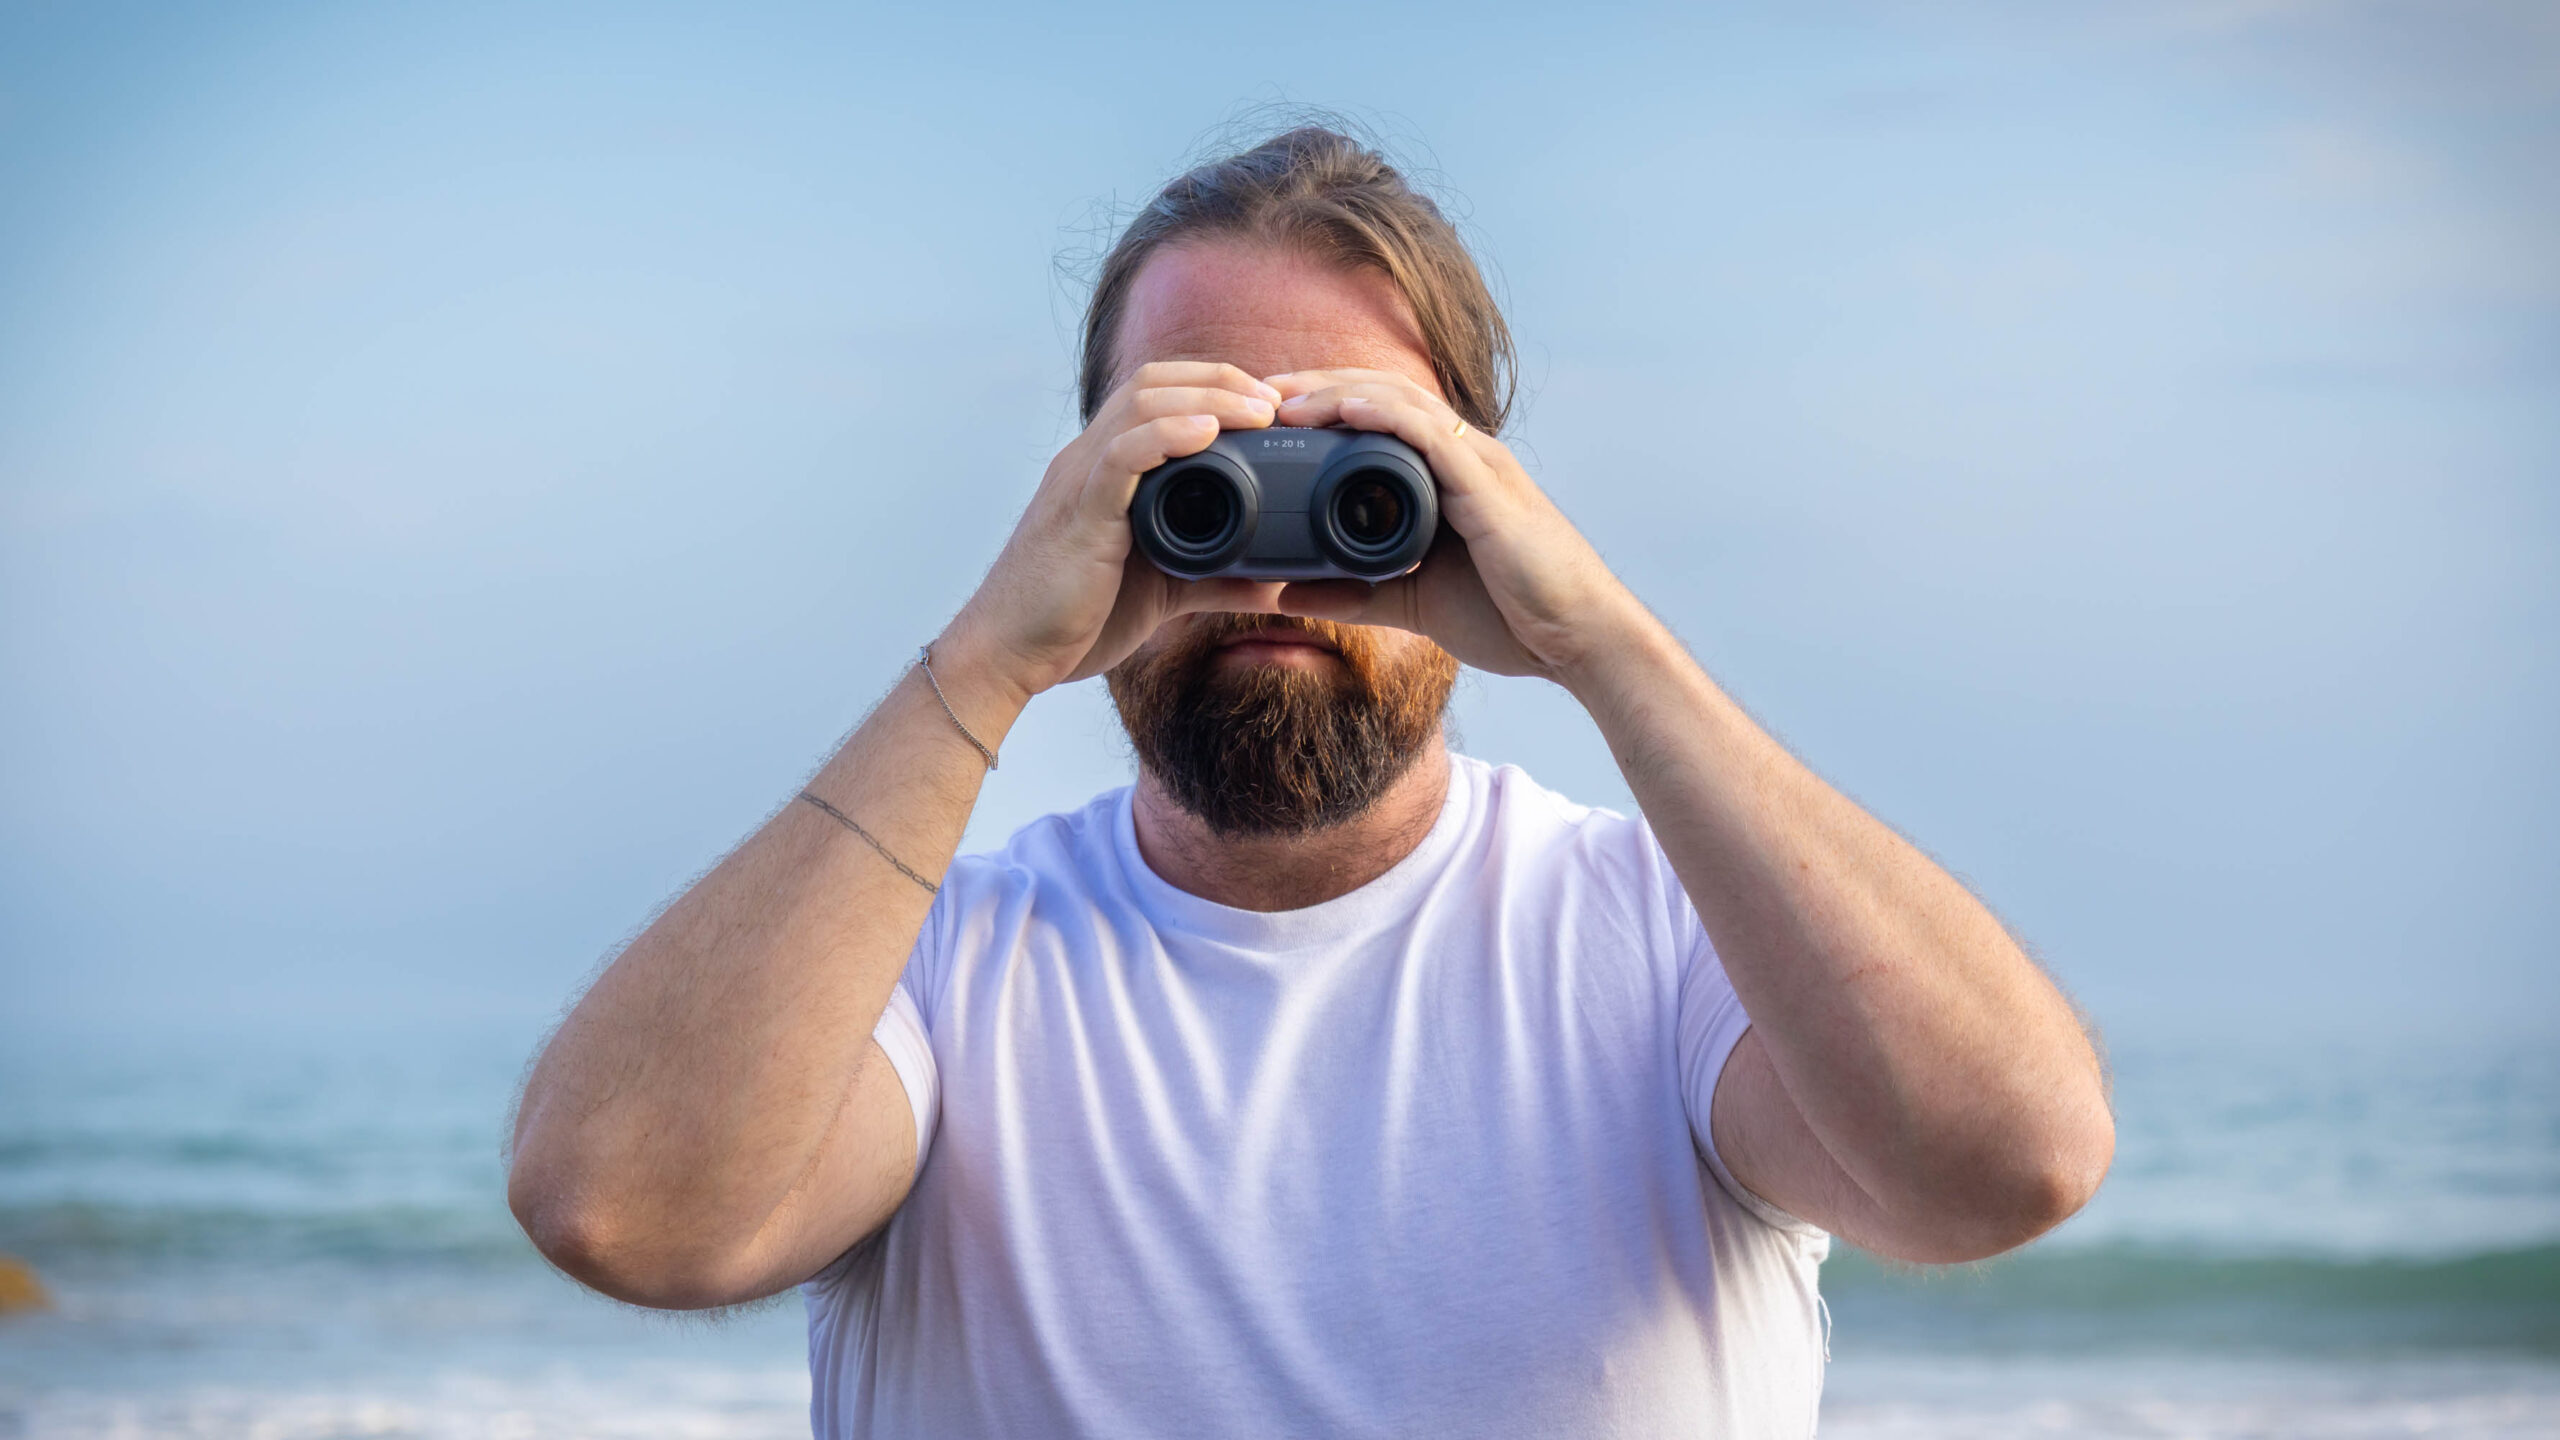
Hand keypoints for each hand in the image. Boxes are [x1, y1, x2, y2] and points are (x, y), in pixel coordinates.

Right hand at [940, 363, 1294, 701]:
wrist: (1011, 654)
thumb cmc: (1074, 620)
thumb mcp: (1163, 590)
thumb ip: (1216, 579)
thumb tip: (1273, 583)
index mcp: (1104, 469)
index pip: (1156, 393)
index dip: (1213, 384)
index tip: (1269, 404)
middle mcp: (1087, 461)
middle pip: (1152, 382)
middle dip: (1219, 379)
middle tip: (1274, 400)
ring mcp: (1080, 481)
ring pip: (1140, 405)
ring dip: (1206, 398)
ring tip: (1256, 409)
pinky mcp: (1080, 514)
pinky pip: (1121, 457)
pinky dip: (1167, 436)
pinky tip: (1207, 434)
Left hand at [1264, 370, 1644, 682]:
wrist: (1578, 641)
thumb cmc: (1513, 618)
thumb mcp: (1413, 605)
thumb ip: (1354, 594)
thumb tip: (1288, 594)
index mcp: (1448, 477)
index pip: (1380, 419)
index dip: (1324, 406)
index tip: (1269, 416)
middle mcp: (1463, 458)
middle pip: (1382, 396)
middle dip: (1317, 386)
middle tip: (1259, 394)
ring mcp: (1478, 466)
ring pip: (1400, 403)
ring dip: (1337, 393)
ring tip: (1284, 399)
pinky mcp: (1487, 487)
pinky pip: (1428, 434)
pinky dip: (1382, 416)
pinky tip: (1341, 410)